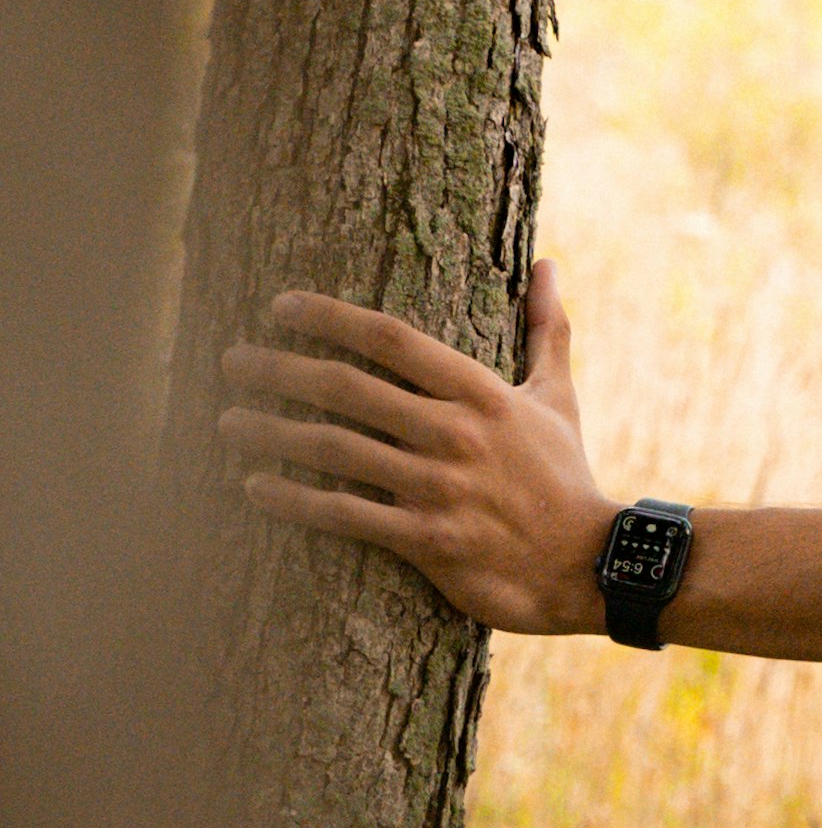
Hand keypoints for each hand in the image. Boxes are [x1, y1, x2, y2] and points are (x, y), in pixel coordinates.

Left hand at [219, 258, 612, 635]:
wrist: (588, 563)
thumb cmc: (565, 475)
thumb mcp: (558, 396)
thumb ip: (547, 328)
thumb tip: (548, 263)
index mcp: (480, 392)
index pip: (390, 338)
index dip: (328, 316)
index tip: (279, 305)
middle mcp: (453, 433)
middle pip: (346, 388)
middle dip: (279, 370)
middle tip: (231, 361)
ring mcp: (436, 488)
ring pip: (333, 449)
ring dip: (271, 432)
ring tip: (226, 421)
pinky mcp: (425, 540)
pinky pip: (342, 514)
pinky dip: (292, 500)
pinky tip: (253, 486)